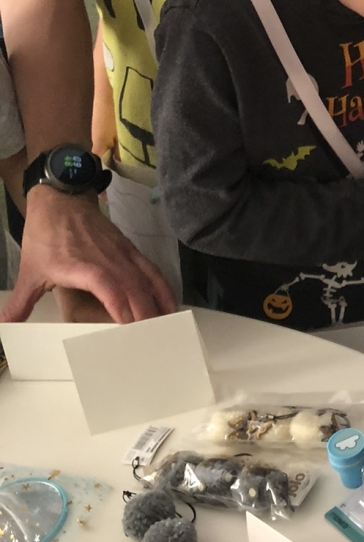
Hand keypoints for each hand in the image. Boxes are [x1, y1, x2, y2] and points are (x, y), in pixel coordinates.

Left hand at [1, 189, 176, 323]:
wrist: (61, 200)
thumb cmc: (45, 235)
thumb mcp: (29, 271)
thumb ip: (20, 303)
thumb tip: (4, 326)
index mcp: (81, 266)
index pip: (107, 287)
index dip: (120, 307)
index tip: (129, 329)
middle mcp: (106, 260)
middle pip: (132, 288)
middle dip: (143, 315)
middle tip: (151, 342)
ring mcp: (121, 254)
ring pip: (145, 280)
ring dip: (157, 304)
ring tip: (166, 329)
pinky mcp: (129, 249)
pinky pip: (151, 270)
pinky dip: (162, 288)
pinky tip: (169, 304)